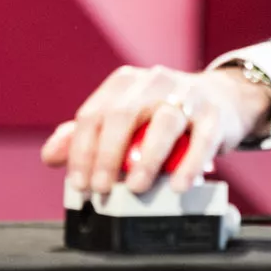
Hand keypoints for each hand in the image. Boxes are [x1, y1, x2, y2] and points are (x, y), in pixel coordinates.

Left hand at [40, 65, 270, 195]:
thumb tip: (51, 155)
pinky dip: (189, 164)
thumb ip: (85, 136)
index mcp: (124, 83)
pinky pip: (202, 138)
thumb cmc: (161, 114)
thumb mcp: (123, 119)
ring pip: (164, 122)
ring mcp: (187, 94)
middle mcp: (153, 82)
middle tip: (102, 188)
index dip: (81, 151)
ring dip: (148, 158)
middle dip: (108, 155)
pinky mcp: (214, 113)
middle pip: (124, 115)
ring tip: (138, 188)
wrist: (219, 99)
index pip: (94, 114)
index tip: (78, 183)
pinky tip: (178, 185)